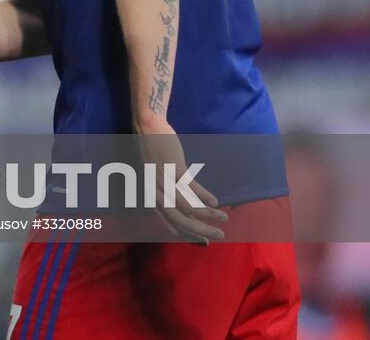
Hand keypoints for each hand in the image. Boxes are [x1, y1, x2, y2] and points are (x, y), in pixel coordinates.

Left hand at [136, 122, 226, 243]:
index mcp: (151, 197)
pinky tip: (216, 202)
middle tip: (219, 236)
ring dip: (208, 215)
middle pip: (180, 220)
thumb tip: (188, 210)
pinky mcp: (172, 168)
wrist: (146, 127)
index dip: (189, 235)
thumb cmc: (152, 153)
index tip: (204, 242)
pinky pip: (191, 187)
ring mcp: (164, 180)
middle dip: (201, 231)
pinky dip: (205, 197)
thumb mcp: (155, 178)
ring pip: (188, 206)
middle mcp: (156, 192)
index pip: (171, 224)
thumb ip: (168, 193)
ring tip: (223, 218)